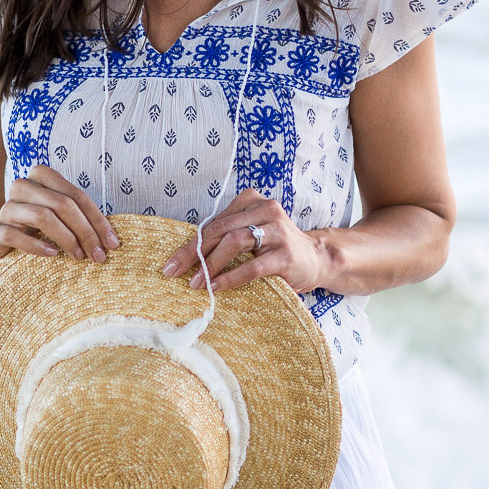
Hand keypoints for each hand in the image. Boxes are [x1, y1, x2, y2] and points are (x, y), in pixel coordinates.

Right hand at [0, 164, 119, 265]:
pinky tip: (53, 255)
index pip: (76, 196)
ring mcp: (7, 207)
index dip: (98, 220)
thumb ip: (80, 218)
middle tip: (99, 255)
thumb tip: (111, 239)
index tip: (113, 243)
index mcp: (42, 176)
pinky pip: (16, 235)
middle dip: (86, 232)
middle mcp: (22, 186)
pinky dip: (37, 246)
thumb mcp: (60, 218)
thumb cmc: (37, 229)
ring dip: (66, 239)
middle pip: (62, 205)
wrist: (0, 242)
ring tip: (78, 257)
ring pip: (42, 216)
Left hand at [161, 191, 324, 294]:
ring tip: (196, 283)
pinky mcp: (286, 254)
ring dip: (211, 265)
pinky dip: (231, 277)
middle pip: (219, 230)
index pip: (213, 222)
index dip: (189, 243)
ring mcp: (278, 231)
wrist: (317, 259)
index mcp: (251, 201)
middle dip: (193, 253)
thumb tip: (186, 255)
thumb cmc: (275, 248)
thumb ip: (225, 237)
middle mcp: (266, 210)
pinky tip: (217, 287)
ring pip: (234, 243)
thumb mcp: (250, 235)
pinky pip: (252, 266)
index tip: (171, 263)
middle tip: (174, 272)